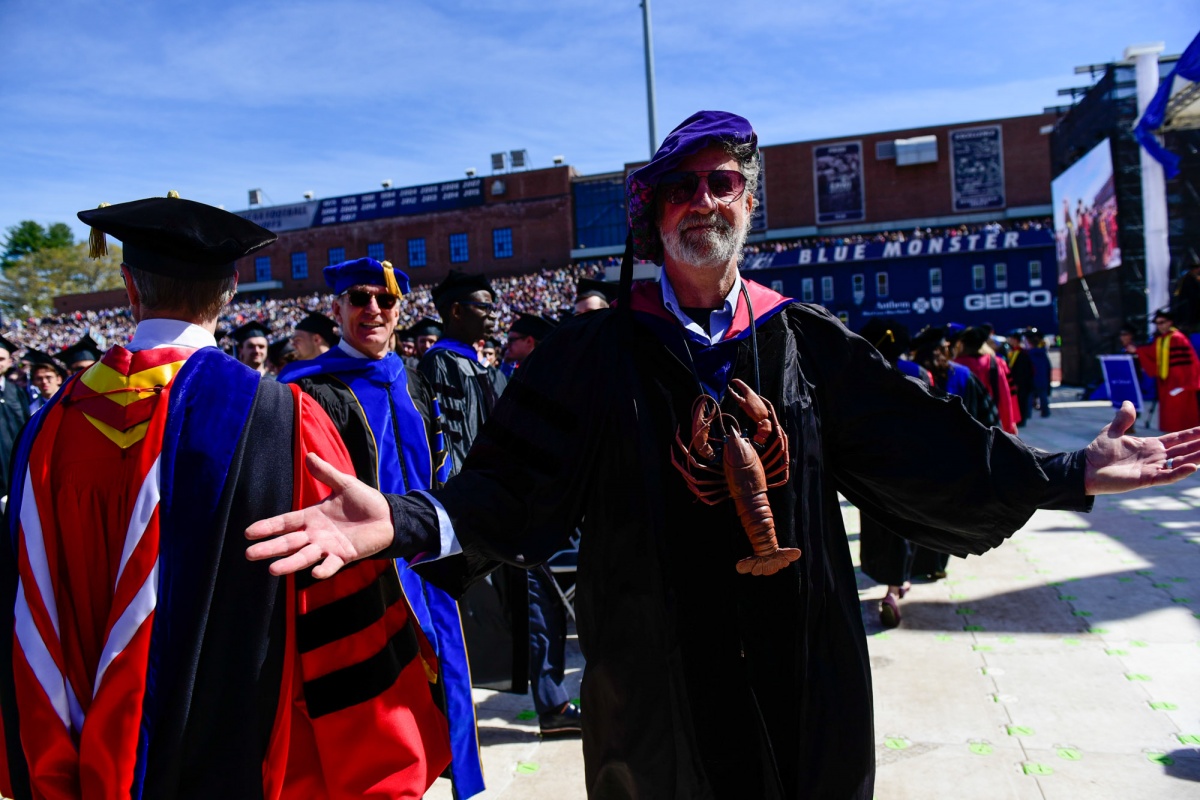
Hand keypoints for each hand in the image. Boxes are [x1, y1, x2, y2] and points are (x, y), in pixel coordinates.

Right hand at [245, 453, 394, 577]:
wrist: (387, 516)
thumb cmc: (364, 500)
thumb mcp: (344, 484)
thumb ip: (326, 473)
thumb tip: (309, 456)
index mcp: (312, 517)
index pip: (285, 522)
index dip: (268, 527)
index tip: (248, 533)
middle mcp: (315, 535)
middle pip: (288, 543)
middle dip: (269, 548)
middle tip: (249, 554)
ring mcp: (328, 547)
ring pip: (304, 557)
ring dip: (289, 564)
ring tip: (273, 570)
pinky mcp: (344, 556)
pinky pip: (332, 565)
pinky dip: (324, 569)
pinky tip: (315, 573)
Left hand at [1083, 401, 1199, 493]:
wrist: (1086, 468)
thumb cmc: (1098, 452)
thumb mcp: (1112, 431)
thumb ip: (1123, 418)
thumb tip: (1128, 402)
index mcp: (1151, 445)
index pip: (1178, 439)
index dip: (1193, 434)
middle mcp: (1156, 457)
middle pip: (1185, 450)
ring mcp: (1152, 468)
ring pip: (1181, 462)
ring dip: (1197, 457)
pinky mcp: (1146, 479)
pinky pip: (1167, 476)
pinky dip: (1180, 471)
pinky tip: (1193, 466)